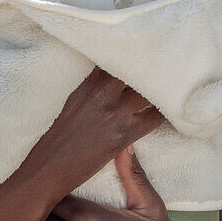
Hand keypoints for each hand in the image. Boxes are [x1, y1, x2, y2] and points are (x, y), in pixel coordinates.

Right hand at [17, 68, 162, 211]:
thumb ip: (93, 87)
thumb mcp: (72, 102)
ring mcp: (114, 114)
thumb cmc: (57, 136)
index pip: (118, 58)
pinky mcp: (123, 136)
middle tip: (168, 66)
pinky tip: (170, 111)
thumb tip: (113, 77)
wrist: (48, 168)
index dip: (135, 54)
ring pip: (149, 93)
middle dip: (153, 68)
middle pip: (138, 70)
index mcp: (88, 84)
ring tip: (173, 87)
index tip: (149, 52)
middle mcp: (102, 94)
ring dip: (161, 90)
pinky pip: (154, 118)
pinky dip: (163, 113)